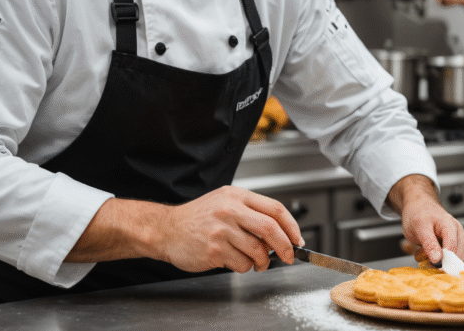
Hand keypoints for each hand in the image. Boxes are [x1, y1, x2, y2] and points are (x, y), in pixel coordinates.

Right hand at [68, 187, 302, 272]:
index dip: (291, 226)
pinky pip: (241, 263)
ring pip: (257, 250)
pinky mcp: (214, 249)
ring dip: (263, 261)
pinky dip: (244, 267)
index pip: (275, 209)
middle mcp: (230, 210)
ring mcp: (221, 230)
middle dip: (285, 246)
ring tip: (258, 262)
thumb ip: (251, 213)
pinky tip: (234, 261)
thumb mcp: (226, 203)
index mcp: (237, 196)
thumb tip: (281, 233)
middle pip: (270, 229)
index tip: (297, 239)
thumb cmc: (198, 218)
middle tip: (288, 256)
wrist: (166, 229)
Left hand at [386, 174, 463, 263]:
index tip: (435, 267)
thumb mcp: (419, 227)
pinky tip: (427, 254)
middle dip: (442, 262)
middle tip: (426, 262)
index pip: (452, 248)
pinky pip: (449, 257)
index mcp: (450, 226)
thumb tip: (437, 259)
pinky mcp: (452, 243)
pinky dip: (438, 258)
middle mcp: (457, 232)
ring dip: (439, 260)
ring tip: (424, 253)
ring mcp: (456, 238)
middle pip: (457, 255)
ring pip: (453, 258)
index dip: (445, 261)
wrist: (418, 205)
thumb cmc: (419, 213)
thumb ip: (429, 243)